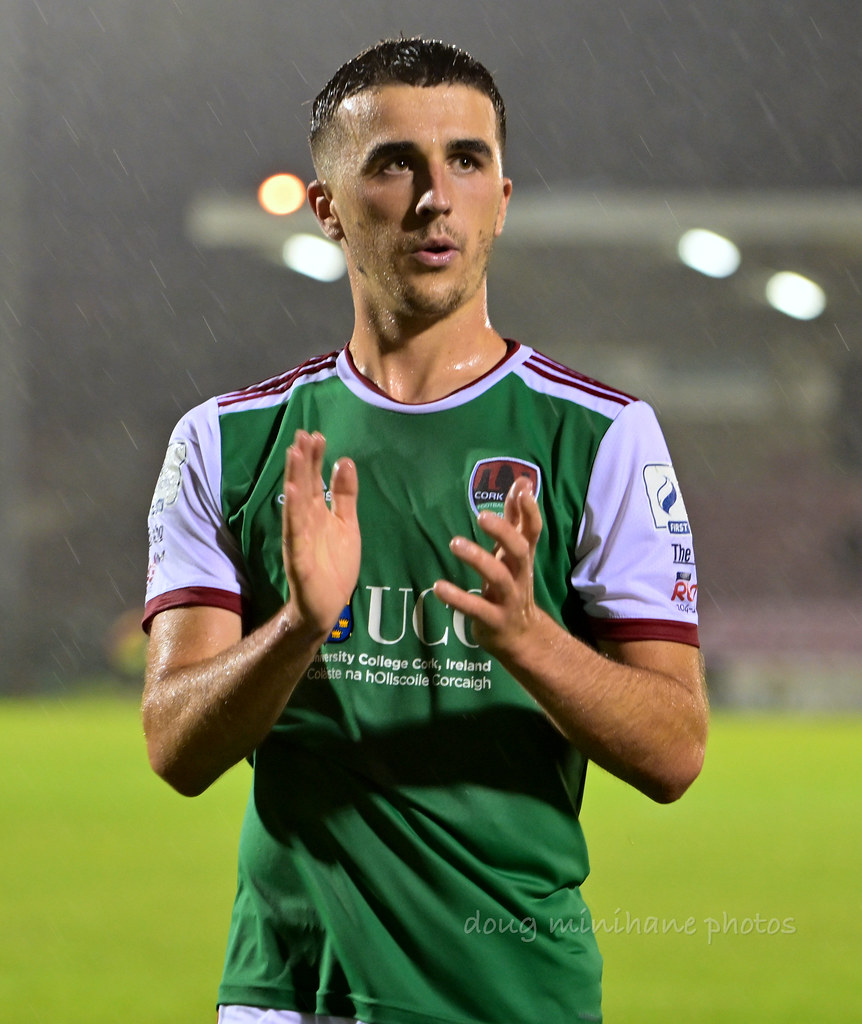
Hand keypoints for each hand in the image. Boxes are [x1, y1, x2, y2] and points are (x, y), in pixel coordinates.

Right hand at [281, 430, 359, 639]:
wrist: (327, 606)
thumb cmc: (335, 566)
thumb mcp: (347, 525)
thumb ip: (345, 496)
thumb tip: (345, 461)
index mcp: (317, 513)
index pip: (314, 479)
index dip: (314, 458)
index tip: (316, 435)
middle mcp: (305, 521)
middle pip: (303, 486)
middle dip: (302, 461)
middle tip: (303, 434)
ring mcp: (299, 539)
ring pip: (296, 504)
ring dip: (294, 479)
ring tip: (294, 454)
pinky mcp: (298, 558)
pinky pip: (295, 533)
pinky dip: (294, 514)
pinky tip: (294, 494)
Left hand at [434, 477, 542, 656]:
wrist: (521, 638)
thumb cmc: (512, 586)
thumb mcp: (514, 555)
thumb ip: (515, 520)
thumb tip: (523, 482)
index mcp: (522, 559)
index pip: (533, 531)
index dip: (530, 511)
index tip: (522, 488)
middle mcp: (520, 576)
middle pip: (520, 551)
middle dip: (504, 533)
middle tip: (481, 516)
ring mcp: (509, 600)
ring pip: (499, 578)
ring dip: (478, 559)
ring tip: (455, 543)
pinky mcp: (493, 621)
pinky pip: (476, 609)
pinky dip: (458, 598)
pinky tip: (438, 587)